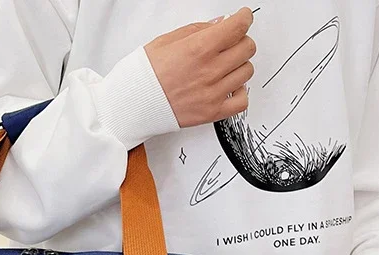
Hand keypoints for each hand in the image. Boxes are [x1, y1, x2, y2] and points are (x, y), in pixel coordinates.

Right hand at [145, 8, 255, 127]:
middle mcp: (208, 71)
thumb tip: (220, 24)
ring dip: (238, 66)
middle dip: (240, 41)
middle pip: (247, 47)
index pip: (238, 26)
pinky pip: (242, 102)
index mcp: (198, 49)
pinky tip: (229, 87)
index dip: (244, 18)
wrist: (131, 105)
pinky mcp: (210, 113)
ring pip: (246, 72)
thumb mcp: (167, 41)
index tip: (243, 17)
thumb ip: (198, 30)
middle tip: (230, 43)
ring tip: (223, 67)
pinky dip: (240, 93)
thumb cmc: (143, 75)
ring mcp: (211, 94)